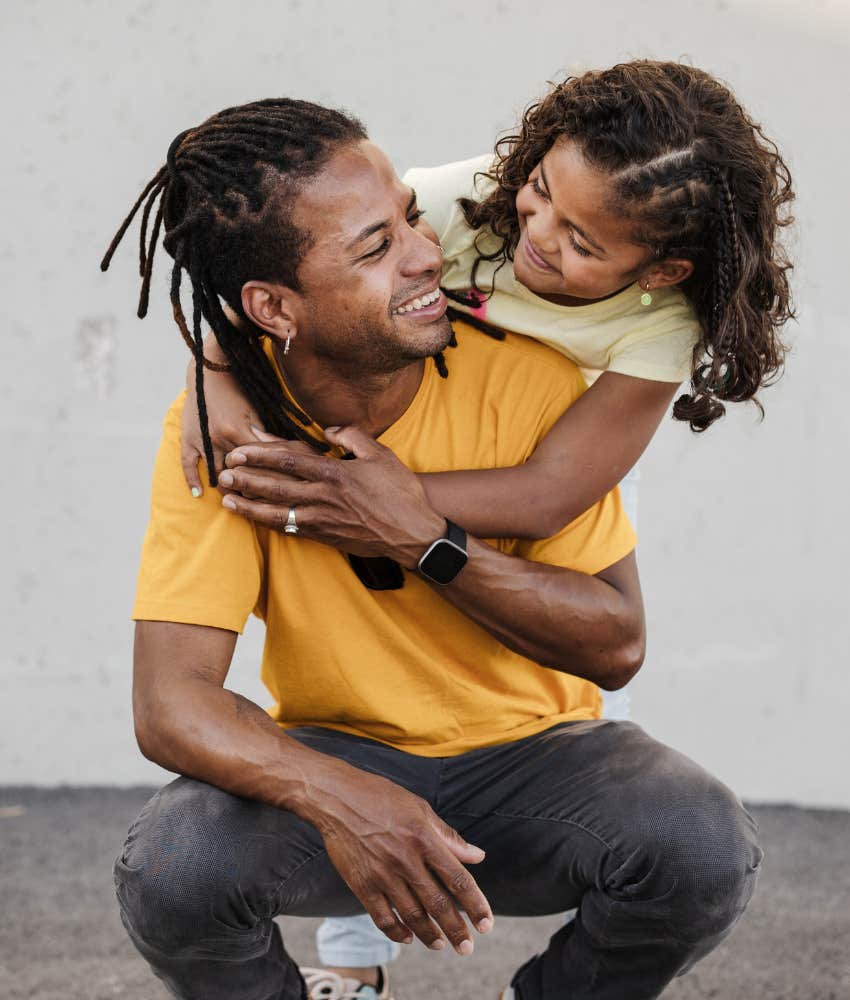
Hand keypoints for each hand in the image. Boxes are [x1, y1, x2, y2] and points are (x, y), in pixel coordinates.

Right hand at [180, 363, 265, 495]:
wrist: (209, 372)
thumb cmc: (237, 390)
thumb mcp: (254, 412)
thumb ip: (263, 435)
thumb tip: (282, 455)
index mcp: (237, 431)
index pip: (255, 463)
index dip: (266, 477)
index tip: (276, 491)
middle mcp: (217, 439)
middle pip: (235, 472)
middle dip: (247, 489)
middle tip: (258, 503)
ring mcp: (201, 440)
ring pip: (214, 473)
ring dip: (225, 488)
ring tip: (235, 502)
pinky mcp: (188, 439)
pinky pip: (188, 464)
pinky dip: (192, 480)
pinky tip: (198, 494)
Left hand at [218, 426, 445, 568]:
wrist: (413, 534)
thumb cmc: (400, 492)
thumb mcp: (381, 454)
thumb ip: (352, 436)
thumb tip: (328, 430)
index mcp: (335, 473)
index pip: (288, 460)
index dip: (259, 455)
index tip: (238, 451)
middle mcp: (324, 497)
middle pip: (275, 486)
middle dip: (246, 479)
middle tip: (222, 474)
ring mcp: (322, 520)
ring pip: (277, 512)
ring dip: (249, 506)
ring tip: (227, 501)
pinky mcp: (324, 537)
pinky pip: (290, 529)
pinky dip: (269, 524)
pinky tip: (255, 519)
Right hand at [315, 769, 492, 953]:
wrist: (337, 798)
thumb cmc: (381, 797)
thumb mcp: (420, 809)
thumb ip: (449, 836)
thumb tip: (477, 856)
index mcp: (424, 838)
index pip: (457, 878)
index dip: (475, 904)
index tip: (486, 923)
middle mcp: (406, 859)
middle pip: (438, 903)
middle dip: (456, 929)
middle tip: (467, 948)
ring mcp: (382, 874)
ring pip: (412, 915)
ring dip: (429, 934)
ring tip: (440, 945)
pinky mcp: (361, 884)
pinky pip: (382, 917)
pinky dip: (397, 931)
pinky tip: (408, 937)